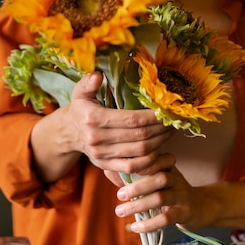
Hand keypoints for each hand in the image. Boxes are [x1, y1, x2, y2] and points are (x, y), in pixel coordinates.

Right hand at [30, 72, 171, 182]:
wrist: (69, 132)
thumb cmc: (82, 108)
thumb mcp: (80, 91)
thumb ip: (89, 82)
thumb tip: (99, 76)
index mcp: (94, 119)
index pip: (131, 120)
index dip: (153, 117)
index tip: (167, 111)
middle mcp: (98, 139)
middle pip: (139, 137)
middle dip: (161, 129)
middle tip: (175, 121)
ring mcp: (102, 155)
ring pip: (139, 153)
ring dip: (160, 143)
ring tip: (171, 132)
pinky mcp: (106, 166)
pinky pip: (133, 168)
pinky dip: (150, 161)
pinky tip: (161, 149)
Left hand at [113, 155, 214, 232]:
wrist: (201, 207)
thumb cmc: (172, 191)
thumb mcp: (157, 179)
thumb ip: (135, 175)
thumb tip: (108, 169)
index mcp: (168, 166)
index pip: (157, 159)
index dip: (143, 163)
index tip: (126, 168)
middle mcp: (176, 178)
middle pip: (159, 177)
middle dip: (137, 186)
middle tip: (119, 195)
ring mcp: (182, 195)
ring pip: (161, 197)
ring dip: (138, 205)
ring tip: (120, 211)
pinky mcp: (185, 212)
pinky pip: (166, 217)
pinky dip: (149, 223)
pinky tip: (136, 227)